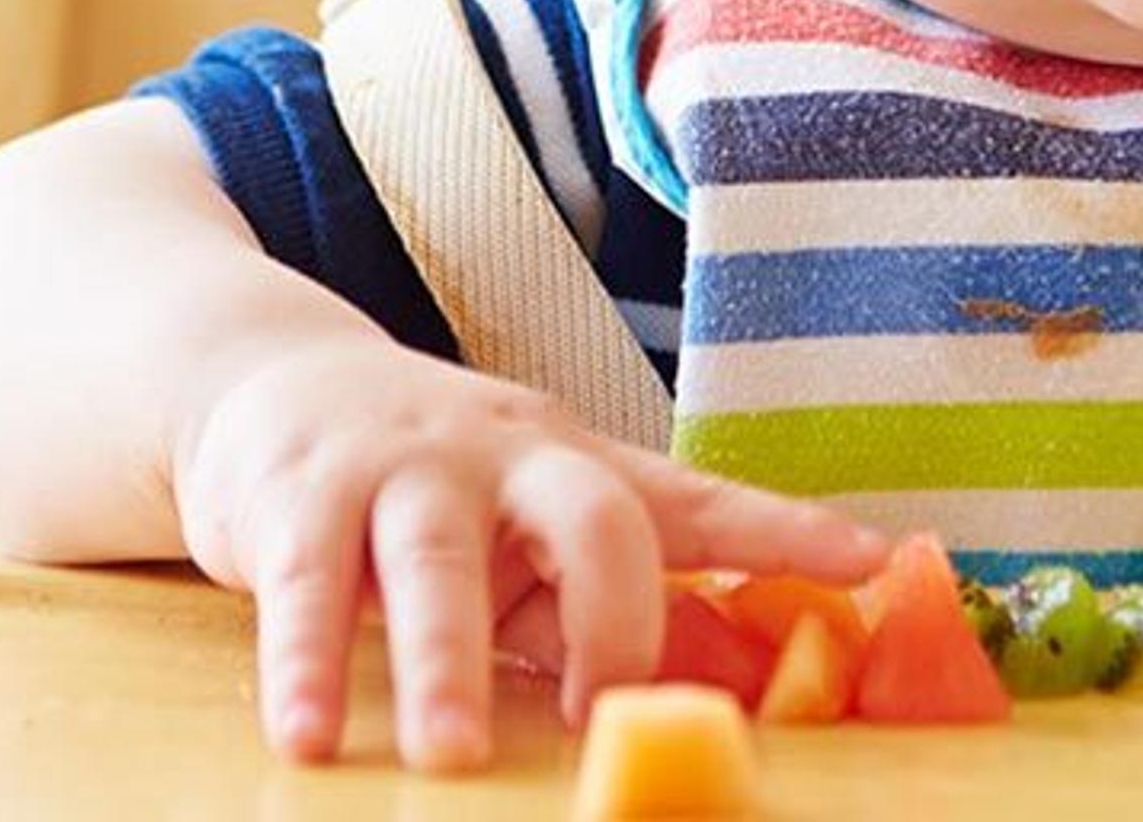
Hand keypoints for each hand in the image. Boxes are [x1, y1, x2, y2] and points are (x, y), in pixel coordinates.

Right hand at [170, 339, 886, 769]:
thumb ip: (583, 602)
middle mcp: (507, 457)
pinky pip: (306, 589)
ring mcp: (405, 471)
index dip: (784, 530)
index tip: (871, 558)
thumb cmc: (432, 481)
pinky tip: (312, 738)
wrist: (271, 384)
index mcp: (577, 468)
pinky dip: (305, 668)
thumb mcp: (521, 531)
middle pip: (590, 516)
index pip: (697, 500)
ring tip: (449, 758)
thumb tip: (673, 692)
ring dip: (442, 666)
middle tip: (607, 711)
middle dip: (611, 614)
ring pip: (434, 563)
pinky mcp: (303, 498)